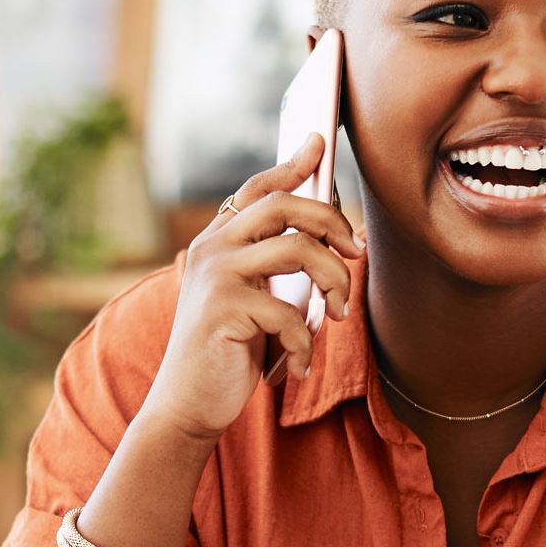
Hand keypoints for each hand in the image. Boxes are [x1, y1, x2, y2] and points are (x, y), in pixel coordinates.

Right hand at [141, 134, 364, 443]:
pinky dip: (306, 343)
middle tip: (357, 254)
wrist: (188, 404)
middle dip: (332, 223)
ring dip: (335, 283)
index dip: (291, 164)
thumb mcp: (255, 300)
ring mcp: (215, 275)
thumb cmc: (230, 352)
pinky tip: (301, 366)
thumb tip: (333, 241)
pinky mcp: (223, 308)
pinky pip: (290, 312)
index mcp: (218, 241)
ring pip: (298, 249)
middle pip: (285, 205)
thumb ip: (277, 268)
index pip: (258, 189)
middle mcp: (212, 248)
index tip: (318, 142)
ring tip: (340, 315)